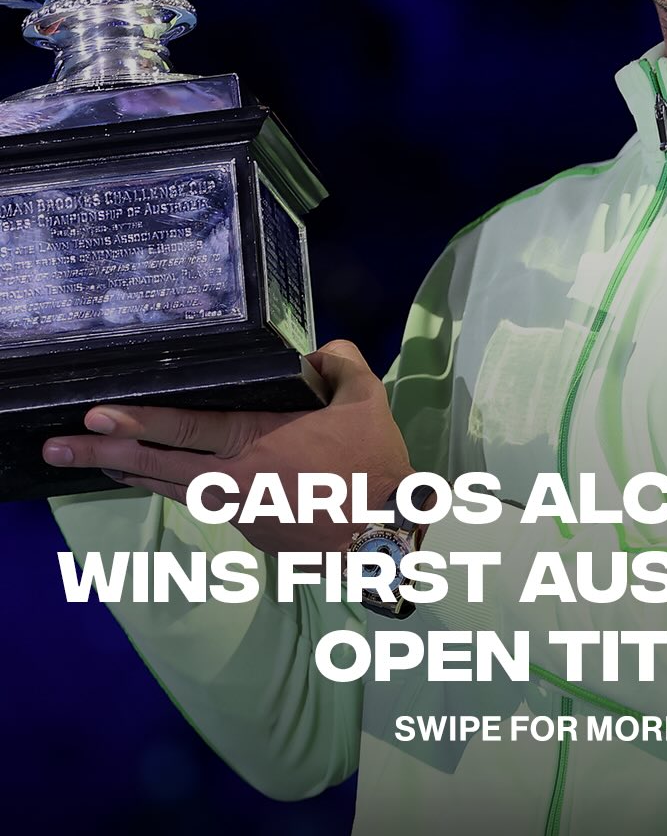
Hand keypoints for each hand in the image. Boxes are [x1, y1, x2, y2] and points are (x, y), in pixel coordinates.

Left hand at [41, 339, 413, 556]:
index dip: (139, 421)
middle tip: (57, 448)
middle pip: (159, 466)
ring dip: (134, 473)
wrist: (385, 537)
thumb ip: (341, 362)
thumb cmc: (375, 466)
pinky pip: (206, 500)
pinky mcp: (251, 530)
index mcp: (261, 441)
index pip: (187, 428)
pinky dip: (181, 486)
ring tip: (96, 461)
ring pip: (174, 488)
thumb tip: (317, 353)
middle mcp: (238, 478)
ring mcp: (240, 509)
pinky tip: (171, 477)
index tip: (95, 416)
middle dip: (103, 455)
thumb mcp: (366, 400)